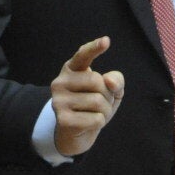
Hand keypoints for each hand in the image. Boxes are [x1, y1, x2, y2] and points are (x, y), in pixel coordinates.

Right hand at [51, 36, 124, 156]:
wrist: (76, 133)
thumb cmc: (93, 106)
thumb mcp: (110, 91)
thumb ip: (116, 80)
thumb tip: (109, 81)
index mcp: (71, 69)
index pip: (83, 55)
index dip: (94, 48)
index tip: (106, 41)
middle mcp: (60, 82)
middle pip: (98, 82)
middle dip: (107, 95)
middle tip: (100, 103)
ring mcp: (58, 100)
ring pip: (98, 102)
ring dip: (104, 111)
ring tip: (94, 113)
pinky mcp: (62, 119)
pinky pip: (96, 119)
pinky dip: (99, 123)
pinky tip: (89, 123)